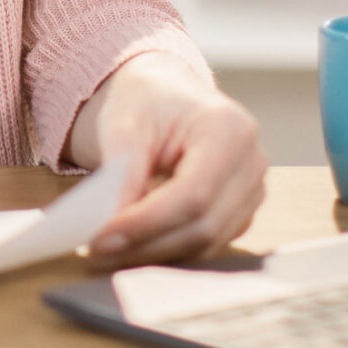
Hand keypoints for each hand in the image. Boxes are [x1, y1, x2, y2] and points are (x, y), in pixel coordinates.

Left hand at [67, 52, 267, 268]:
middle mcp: (252, 164)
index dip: (147, 223)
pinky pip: (204, 244)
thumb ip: (122, 173)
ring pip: (204, 243)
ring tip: (106, 250)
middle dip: (146, 244)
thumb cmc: (147, 100)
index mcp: (230, 130)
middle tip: (96, 251)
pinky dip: (166, 249)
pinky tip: (130, 245)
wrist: (164, 93)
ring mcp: (251, 192)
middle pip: (202, 226)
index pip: (193, 194)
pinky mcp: (239, 213)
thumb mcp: (125, 124)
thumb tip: (112, 225)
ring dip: (152, 253)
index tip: (103, 238)